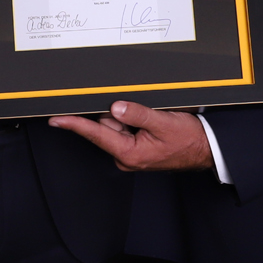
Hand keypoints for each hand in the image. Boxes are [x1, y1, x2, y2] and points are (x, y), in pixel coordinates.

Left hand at [50, 101, 214, 171]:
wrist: (205, 149)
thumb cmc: (188, 140)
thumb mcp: (163, 122)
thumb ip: (137, 114)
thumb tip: (115, 107)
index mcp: (129, 153)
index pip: (96, 134)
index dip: (75, 125)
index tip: (57, 120)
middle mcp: (126, 155)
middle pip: (107, 125)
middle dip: (119, 113)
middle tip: (144, 113)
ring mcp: (130, 153)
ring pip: (117, 125)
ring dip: (130, 117)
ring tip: (154, 119)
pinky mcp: (136, 148)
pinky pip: (127, 128)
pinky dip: (135, 121)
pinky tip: (152, 122)